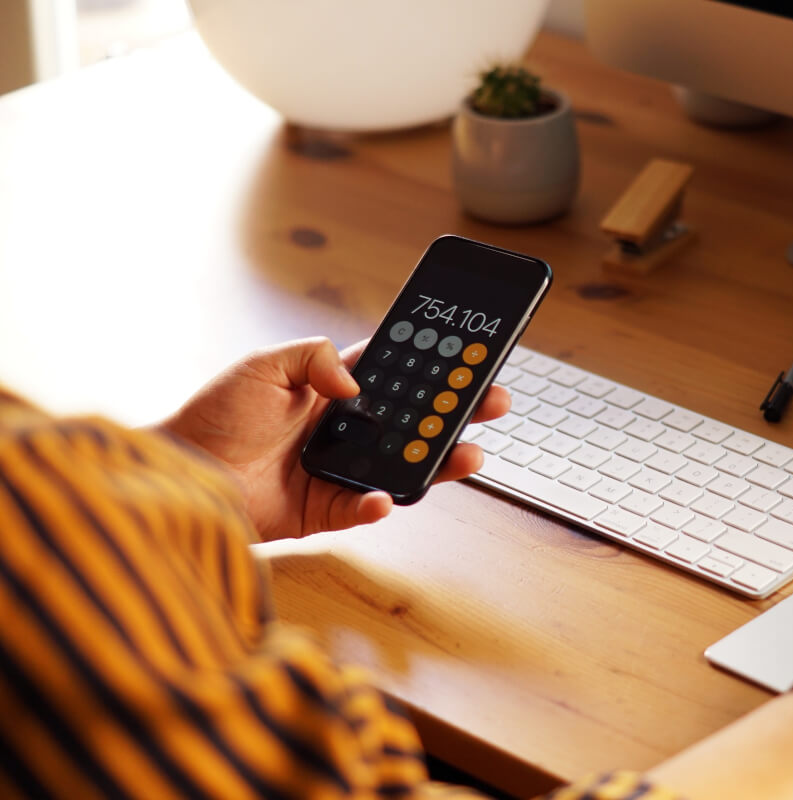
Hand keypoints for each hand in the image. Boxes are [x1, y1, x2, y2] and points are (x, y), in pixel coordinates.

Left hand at [155, 337, 510, 540]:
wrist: (179, 474)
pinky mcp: (325, 510)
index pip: (395, 374)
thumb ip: (314, 357)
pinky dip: (377, 503)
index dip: (432, 366)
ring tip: (469, 453)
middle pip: (414, 420)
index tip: (468, 357)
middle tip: (492, 401)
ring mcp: (338, 471)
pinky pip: (363, 508)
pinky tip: (385, 495)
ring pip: (403, 465)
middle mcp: (342, 430)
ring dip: (439, 461)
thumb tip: (356, 383)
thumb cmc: (212, 417)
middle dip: (456, 412)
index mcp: (332, 391)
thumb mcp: (263, 365)